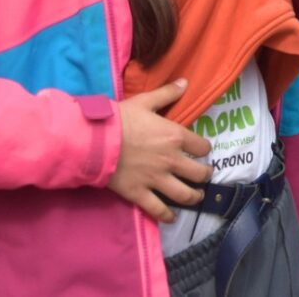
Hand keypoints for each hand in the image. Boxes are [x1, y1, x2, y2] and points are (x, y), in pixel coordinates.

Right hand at [105, 79, 212, 223]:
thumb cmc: (120, 119)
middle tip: (203, 177)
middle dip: (204, 176)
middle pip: (198, 173)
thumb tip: (186, 82)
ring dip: (194, 197)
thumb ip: (167, 93)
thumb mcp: (145, 101)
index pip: (202, 146)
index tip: (201, 151)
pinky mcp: (139, 194)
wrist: (93, 141)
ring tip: (196, 197)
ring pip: (184, 194)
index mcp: (175, 137)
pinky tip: (172, 217)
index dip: (204, 149)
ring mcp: (156, 179)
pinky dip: (167, 216)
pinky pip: (158, 209)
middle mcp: (171, 160)